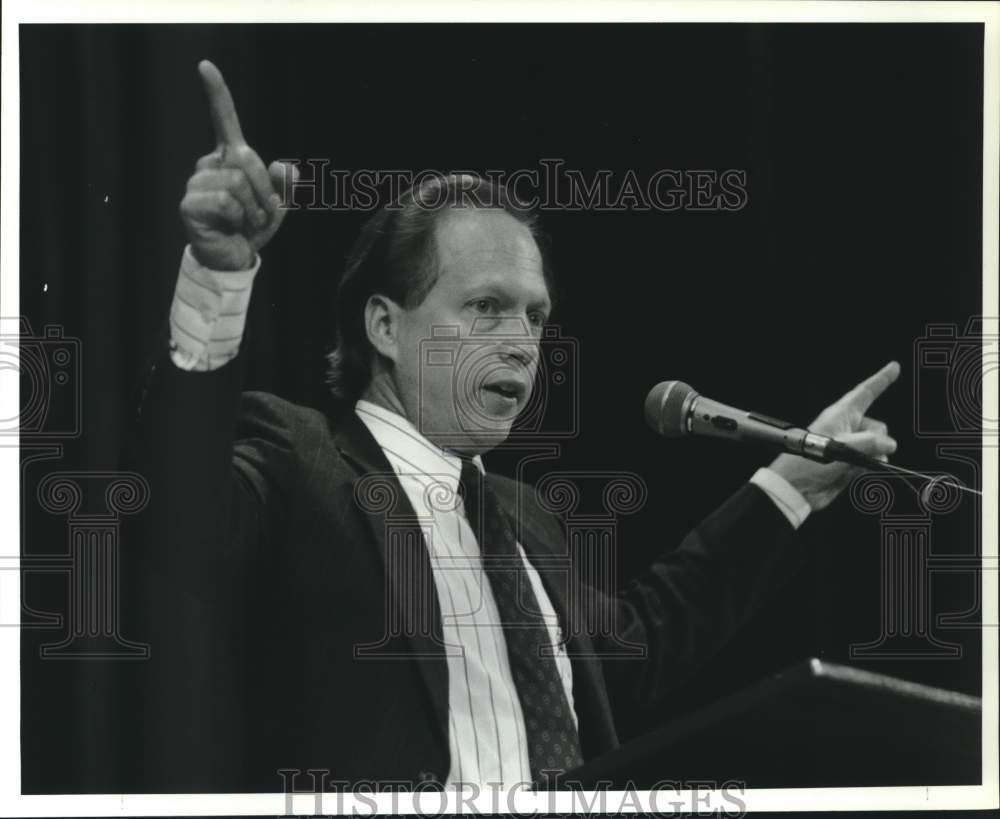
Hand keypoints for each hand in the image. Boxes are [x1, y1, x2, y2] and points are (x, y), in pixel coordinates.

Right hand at [179, 60, 296, 270]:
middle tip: (261, 212)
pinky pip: (225, 200)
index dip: (216, 92)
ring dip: (253, 207)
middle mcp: (210, 164)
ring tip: (245, 221)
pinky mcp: (189, 203)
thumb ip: (287, 185)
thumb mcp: (279, 204)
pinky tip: (230, 226)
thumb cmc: (253, 227)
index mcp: (230, 157)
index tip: (205, 65)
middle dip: (265, 188)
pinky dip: (238, 216)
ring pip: (237, 182)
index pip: (223, 119)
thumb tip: (287, 167)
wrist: (234, 258)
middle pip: (247, 157)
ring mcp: (196, 182)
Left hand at [769, 361, 900, 511]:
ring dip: (872, 457)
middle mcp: (845, 428)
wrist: (796, 488)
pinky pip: (870, 461)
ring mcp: (848, 446)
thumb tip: (889, 444)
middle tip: (859, 451)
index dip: (881, 379)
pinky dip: (867, 467)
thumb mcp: (840, 447)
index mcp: (840, 415)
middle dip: (877, 440)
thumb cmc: (806, 462)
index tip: (893, 367)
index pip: (865, 392)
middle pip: (877, 427)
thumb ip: (869, 443)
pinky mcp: (849, 463)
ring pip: (876, 446)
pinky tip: (852, 471)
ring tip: (850, 464)